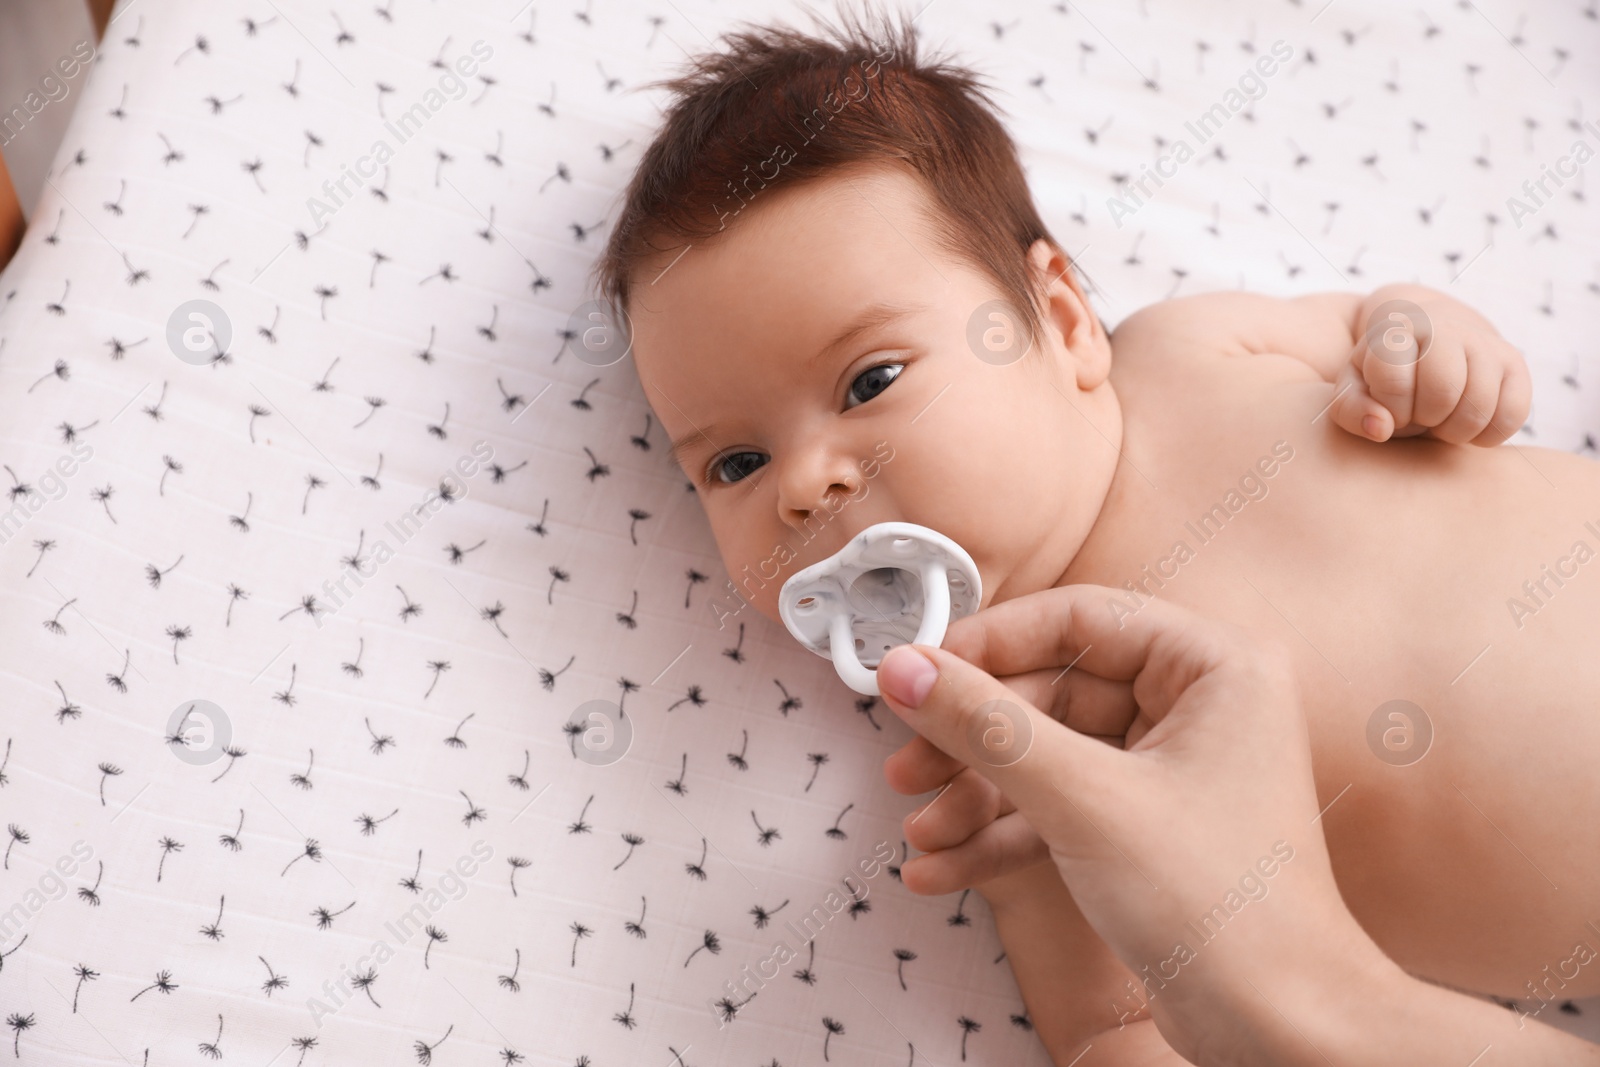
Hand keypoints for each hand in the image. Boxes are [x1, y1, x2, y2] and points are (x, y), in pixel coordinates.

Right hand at [875, 586, 1376, 1058]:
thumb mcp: (1084, 799)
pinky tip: (944, 866)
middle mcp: (1197, 708)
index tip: (922, 671)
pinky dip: (1002, 835)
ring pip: (1046, 755)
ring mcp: (1170, 770)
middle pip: (1052, 691)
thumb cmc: (1228, 909)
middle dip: (972, 739)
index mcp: (1213, 668)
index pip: (1079, 619)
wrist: (1277, 1029)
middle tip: (910, 762)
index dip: (990, 643)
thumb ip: (986, 726)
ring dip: (977, 795)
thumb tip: (908, 670)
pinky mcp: (1145, 828)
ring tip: (923, 830)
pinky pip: (1057, 807)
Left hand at [1331, 286, 1529, 445]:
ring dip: (1453, 431)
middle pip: (1441, 393)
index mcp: (1398, 330)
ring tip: (1439, 419)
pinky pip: (1511, 416)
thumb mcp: (1354, 387)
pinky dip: (1487, 435)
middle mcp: (1445, 328)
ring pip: (1478, 409)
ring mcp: (1485, 343)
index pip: (1393, 380)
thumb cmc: (1385, 372)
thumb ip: (1351, 410)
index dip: (1391, 408)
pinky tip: (1465, 423)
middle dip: (1424, 419)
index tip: (1389, 406)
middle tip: (1417, 415)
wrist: (1429, 336)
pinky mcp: (1515, 363)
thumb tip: (1380, 429)